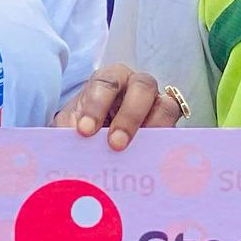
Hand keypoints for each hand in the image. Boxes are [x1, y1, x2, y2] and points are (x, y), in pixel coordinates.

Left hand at [58, 66, 186, 150]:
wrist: (95, 143)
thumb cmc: (82, 128)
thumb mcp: (69, 128)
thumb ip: (65, 133)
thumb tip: (65, 149)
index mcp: (110, 79)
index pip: (106, 83)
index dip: (96, 105)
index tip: (84, 131)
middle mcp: (137, 86)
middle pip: (143, 87)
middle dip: (129, 116)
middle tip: (115, 144)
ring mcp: (157, 105)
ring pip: (166, 106)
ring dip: (154, 128)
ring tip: (138, 153)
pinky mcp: (169, 128)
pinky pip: (174, 132)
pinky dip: (165, 144)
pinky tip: (150, 161)